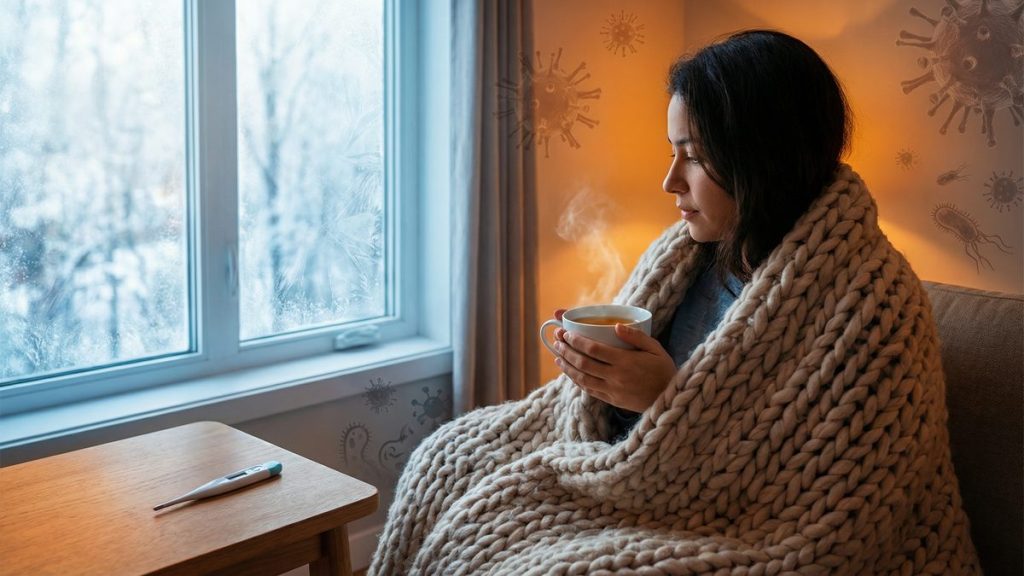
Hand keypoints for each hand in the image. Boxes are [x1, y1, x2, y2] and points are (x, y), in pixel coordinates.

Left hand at [551, 309, 676, 412]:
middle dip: (567, 351)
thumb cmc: (663, 369)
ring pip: (582, 378)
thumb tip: (616, 325)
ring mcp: (612, 390)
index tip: (567, 334)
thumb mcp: (656, 349)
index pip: (594, 349)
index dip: (577, 341)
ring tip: (557, 357)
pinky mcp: (611, 400)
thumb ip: (636, 336)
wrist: (669, 399)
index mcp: (626, 362)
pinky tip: (570, 373)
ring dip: (568, 367)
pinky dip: (576, 381)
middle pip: (584, 363)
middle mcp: (616, 377)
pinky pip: (589, 390)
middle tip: (557, 341)